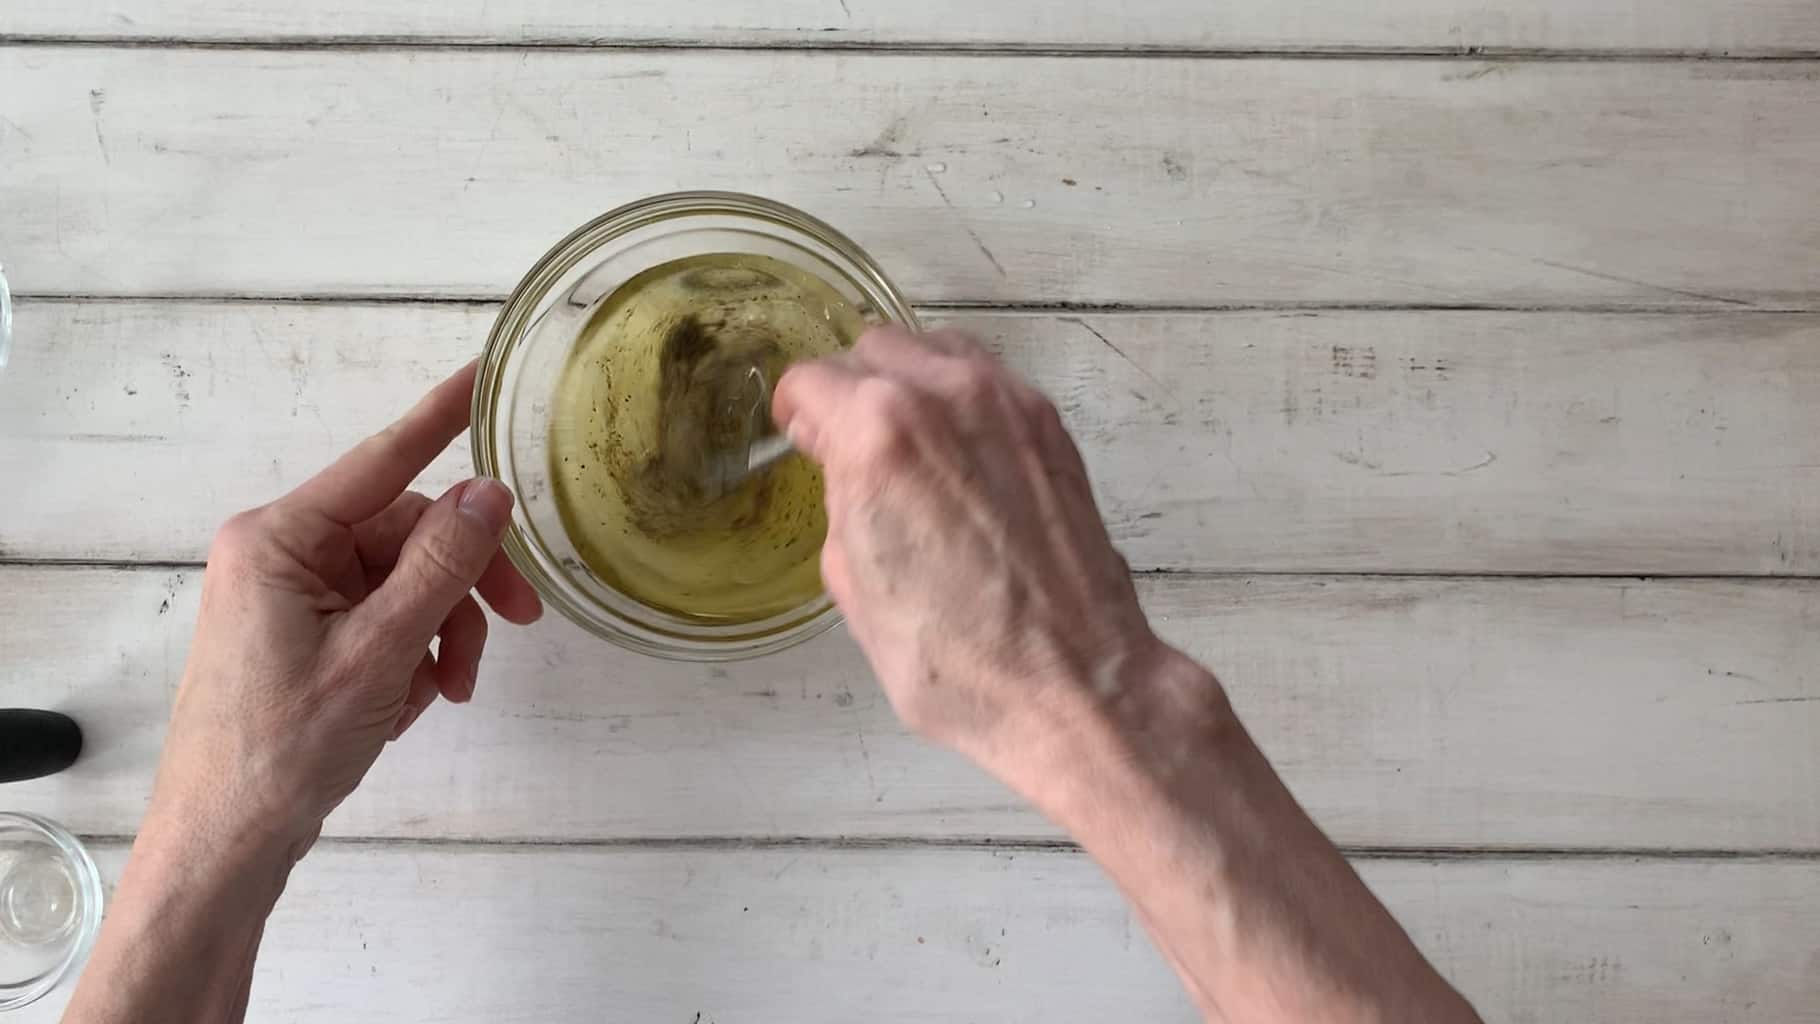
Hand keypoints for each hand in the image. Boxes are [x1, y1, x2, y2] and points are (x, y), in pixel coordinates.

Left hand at [147, 361, 541, 860]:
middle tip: (516, 627)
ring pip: (407, 581)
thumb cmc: (283, 748)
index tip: (483, 373)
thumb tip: (489, 494)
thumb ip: (439, 567)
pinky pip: (386, 616)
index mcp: (280, 539)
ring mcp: (293, 595)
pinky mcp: (306, 634)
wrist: (226, 842)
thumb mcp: (378, 653)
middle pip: (409, 534)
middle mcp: (282, 553)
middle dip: (463, 585)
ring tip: (449, 690)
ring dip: (443, 631)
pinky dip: (416, 654)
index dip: (439, 417)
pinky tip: (413, 700)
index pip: (381, 462)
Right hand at [773, 326, 1159, 785]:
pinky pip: (987, 379)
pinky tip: (957, 455)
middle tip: (849, 447)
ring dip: (908, 382)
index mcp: (877, 434)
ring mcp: (1007, 403)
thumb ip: (840, 499)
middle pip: (873, 351)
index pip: (811, 381)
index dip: (798, 415)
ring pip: (934, 350)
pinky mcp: (1049, 426)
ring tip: (906, 445)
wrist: (1071, 683)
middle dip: (850, 392)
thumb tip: (843, 467)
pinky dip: (960, 399)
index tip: (802, 438)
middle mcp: (944, 397)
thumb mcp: (853, 582)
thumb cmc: (957, 658)